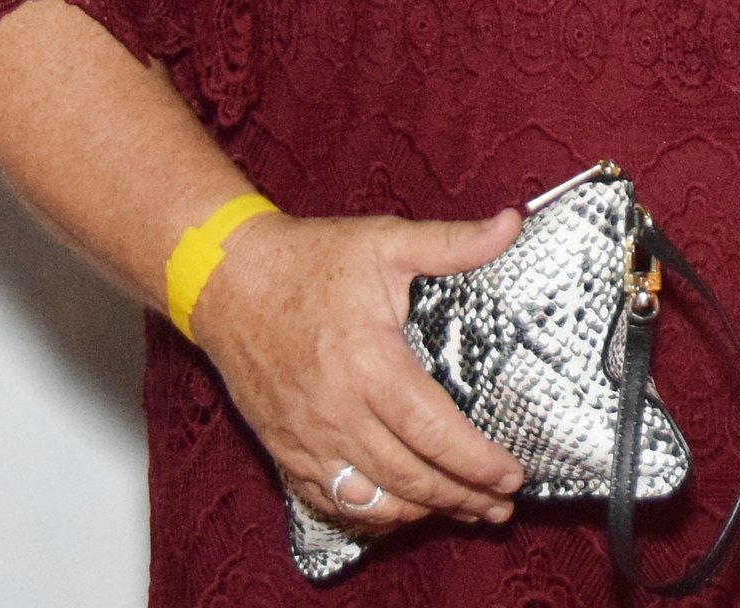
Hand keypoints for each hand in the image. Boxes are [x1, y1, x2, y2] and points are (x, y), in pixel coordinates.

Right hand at [188, 206, 528, 535]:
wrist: (227, 279)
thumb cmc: (309, 260)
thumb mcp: (385, 241)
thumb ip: (452, 243)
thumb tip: (512, 224)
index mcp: (369, 362)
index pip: (432, 430)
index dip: (476, 461)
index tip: (512, 476)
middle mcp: (337, 411)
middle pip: (409, 475)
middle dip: (462, 496)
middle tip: (501, 506)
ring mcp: (307, 438)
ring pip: (372, 499)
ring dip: (423, 512)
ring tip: (466, 512)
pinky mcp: (284, 449)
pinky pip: (329, 501)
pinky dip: (370, 515)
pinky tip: (400, 513)